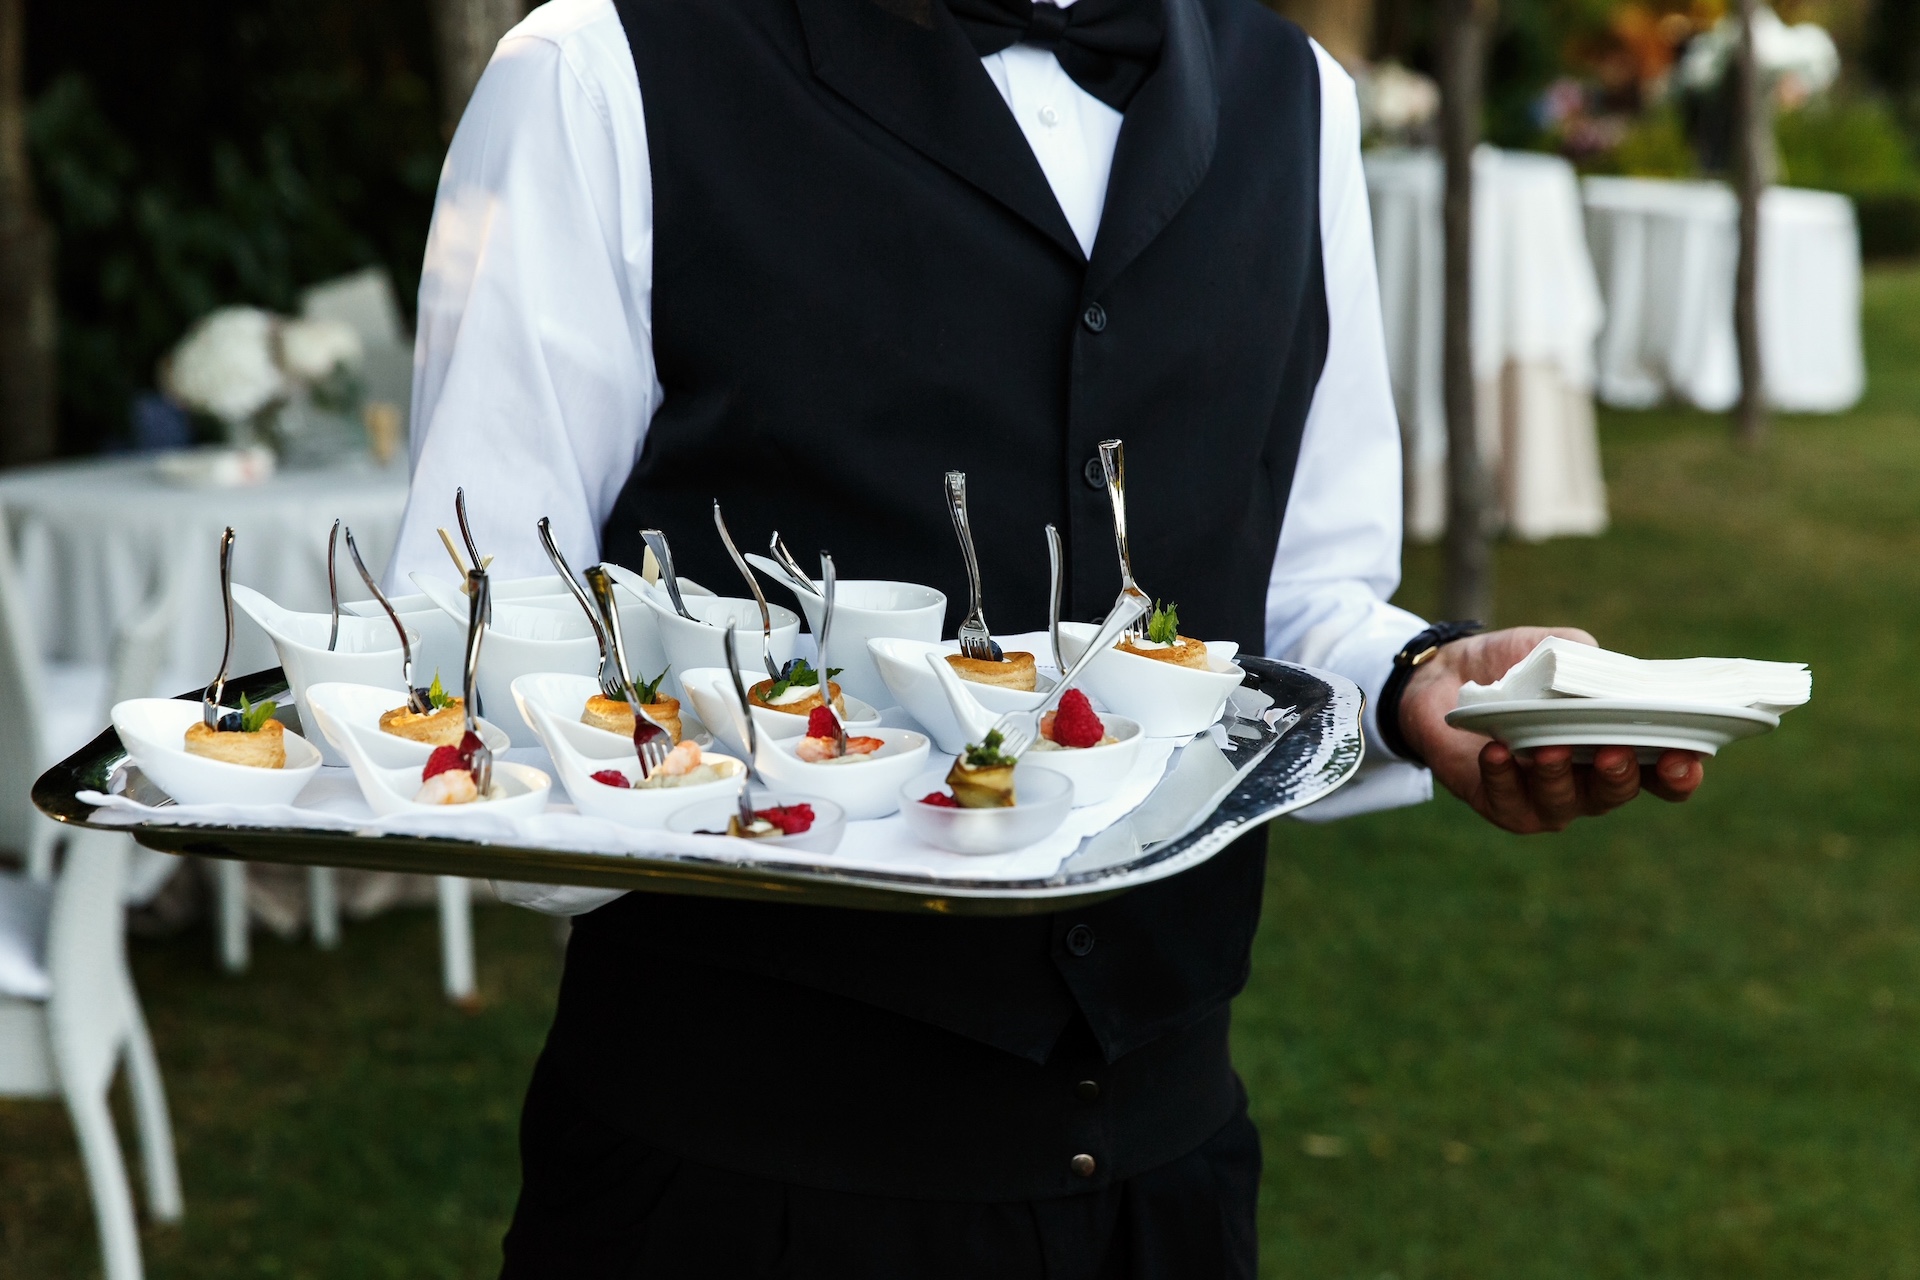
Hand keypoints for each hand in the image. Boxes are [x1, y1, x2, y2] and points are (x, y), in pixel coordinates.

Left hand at [1398, 626, 1705, 833]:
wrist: (1447, 673)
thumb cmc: (1517, 664)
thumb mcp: (1559, 650)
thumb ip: (1593, 663)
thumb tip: (1615, 680)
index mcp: (1616, 744)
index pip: (1662, 772)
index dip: (1679, 773)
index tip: (1685, 757)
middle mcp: (1588, 780)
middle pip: (1617, 793)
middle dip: (1619, 775)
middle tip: (1614, 751)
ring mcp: (1544, 797)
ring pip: (1563, 802)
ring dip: (1558, 775)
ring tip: (1549, 748)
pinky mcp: (1499, 802)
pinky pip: (1507, 800)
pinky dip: (1503, 776)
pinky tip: (1497, 751)